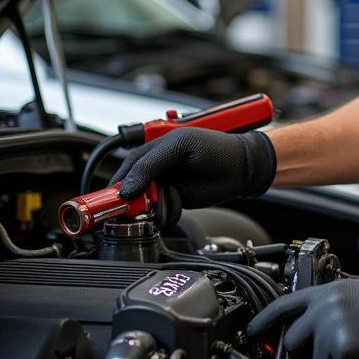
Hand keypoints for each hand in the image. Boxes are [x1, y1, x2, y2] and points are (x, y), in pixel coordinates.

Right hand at [110, 129, 276, 209]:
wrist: (244, 167)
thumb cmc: (218, 148)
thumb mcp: (182, 146)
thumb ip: (153, 164)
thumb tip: (128, 187)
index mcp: (158, 146)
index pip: (130, 163)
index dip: (120, 179)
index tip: (114, 194)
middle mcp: (160, 165)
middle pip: (133, 183)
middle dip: (128, 197)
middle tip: (124, 207)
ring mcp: (168, 182)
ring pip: (144, 199)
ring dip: (143, 207)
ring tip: (145, 210)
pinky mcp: (177, 197)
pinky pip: (160, 209)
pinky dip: (160, 213)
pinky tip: (163, 212)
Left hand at [247, 264, 358, 358]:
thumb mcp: (357, 296)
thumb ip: (331, 309)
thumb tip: (316, 333)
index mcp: (328, 291)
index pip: (284, 304)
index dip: (264, 320)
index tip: (252, 331)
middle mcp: (325, 306)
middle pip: (292, 340)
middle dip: (306, 353)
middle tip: (329, 354)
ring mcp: (332, 325)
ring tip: (358, 351)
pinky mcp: (343, 345)